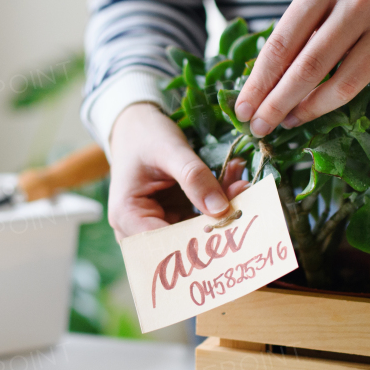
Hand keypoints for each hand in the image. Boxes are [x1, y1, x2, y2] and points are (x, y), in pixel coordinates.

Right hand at [107, 103, 250, 238]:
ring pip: (194, 230)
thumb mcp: (170, 150)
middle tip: (242, 194)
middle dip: (214, 221)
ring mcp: (157, 224)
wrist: (137, 126)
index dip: (196, 240)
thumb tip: (221, 210)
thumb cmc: (144, 135)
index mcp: (126, 216)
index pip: (163, 243)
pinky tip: (232, 183)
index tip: (229, 225)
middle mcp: (137, 228)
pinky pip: (198, 218)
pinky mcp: (172, 217)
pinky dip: (216, 202)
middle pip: (181, 239)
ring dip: (220, 211)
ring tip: (239, 184)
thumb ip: (194, 177)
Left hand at [233, 0, 369, 136]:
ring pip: (349, 80)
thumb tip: (256, 93)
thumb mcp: (317, 6)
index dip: (259, 82)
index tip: (242, 110)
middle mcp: (359, 1)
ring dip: (315, 108)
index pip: (282, 43)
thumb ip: (292, 40)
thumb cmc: (348, 7)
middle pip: (310, 66)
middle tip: (260, 126)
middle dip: (278, 102)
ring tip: (292, 121)